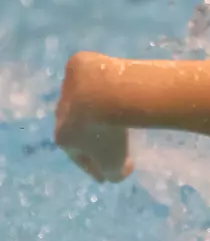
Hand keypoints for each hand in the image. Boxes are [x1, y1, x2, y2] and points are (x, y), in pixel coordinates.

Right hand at [55, 52, 132, 181]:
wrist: (102, 91)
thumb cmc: (107, 132)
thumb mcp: (115, 162)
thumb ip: (114, 172)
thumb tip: (116, 174)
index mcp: (64, 137)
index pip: (78, 156)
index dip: (94, 166)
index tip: (107, 174)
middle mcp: (61, 113)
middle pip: (77, 126)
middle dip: (90, 135)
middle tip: (108, 140)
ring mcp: (69, 88)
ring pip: (82, 100)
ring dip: (94, 106)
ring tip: (114, 110)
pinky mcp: (78, 66)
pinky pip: (89, 76)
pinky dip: (98, 80)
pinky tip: (113, 81)